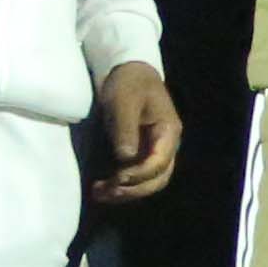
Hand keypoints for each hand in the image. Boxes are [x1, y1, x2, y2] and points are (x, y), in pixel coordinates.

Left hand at [85, 62, 181, 205]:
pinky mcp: (142, 154)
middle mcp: (166, 146)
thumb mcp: (124, 100)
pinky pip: (138, 178)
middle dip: (133, 189)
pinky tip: (103, 188)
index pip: (159, 162)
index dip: (139, 174)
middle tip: (107, 192)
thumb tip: (125, 157)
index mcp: (168, 132)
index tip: (117, 178)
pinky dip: (123, 186)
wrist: (128, 72)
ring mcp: (155, 151)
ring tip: (100, 194)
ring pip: (149, 182)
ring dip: (127, 192)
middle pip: (157, 179)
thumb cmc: (128, 83)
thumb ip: (125, 128)